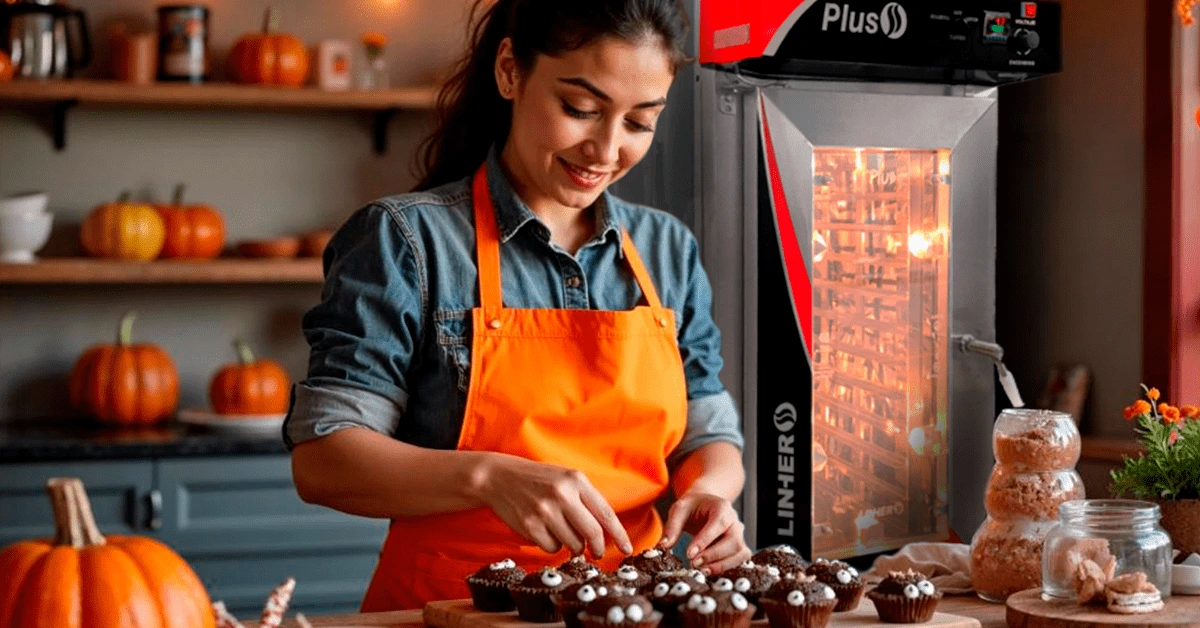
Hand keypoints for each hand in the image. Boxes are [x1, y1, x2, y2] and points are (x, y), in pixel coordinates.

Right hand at [477, 453, 632, 557]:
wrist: (500, 477)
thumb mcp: (566, 479)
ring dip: (572, 545)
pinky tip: (543, 530)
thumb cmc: (539, 480)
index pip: (606, 513)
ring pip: (572, 544)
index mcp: (576, 480)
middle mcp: (562, 494)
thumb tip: (606, 534)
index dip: (619, 535)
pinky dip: (552, 545)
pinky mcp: (530, 526)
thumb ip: (587, 501)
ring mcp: (545, 511)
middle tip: (596, 553)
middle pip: (592, 533)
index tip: (628, 549)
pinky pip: (552, 548)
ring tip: (560, 530)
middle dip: (597, 548)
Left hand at [658, 491, 749, 574]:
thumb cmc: (692, 507)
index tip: (689, 554)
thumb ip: (672, 527)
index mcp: (722, 507)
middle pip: (734, 541)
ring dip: (722, 565)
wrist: (704, 506)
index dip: (705, 540)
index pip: (719, 523)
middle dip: (713, 555)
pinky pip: (740, 561)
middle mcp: (735, 521)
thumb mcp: (679, 509)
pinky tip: (709, 571)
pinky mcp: (738, 548)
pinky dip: (727, 568)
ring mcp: (739, 536)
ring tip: (701, 570)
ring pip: (740, 553)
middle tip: (693, 564)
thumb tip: (664, 546)